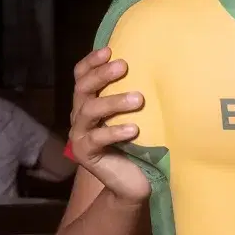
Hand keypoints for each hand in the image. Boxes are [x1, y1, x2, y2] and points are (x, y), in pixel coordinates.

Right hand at [68, 47, 150, 204]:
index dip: (92, 62)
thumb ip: (133, 96)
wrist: (134, 183)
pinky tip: (133, 130)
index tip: (110, 51)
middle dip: (102, 75)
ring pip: (89, 111)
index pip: (82, 76)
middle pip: (83, 88)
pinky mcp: (84, 153)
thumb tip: (155, 66)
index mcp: (88, 103)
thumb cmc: (139, 146)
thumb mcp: (135, 116)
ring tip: (138, 99)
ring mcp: (79, 135)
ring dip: (113, 102)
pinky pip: (96, 138)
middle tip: (123, 66)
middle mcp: (79, 116)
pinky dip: (115, 131)